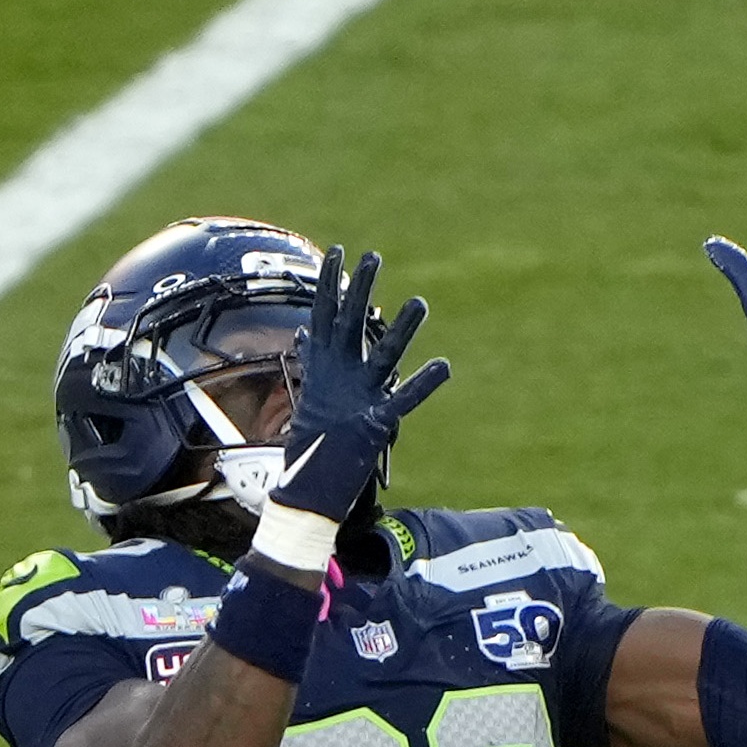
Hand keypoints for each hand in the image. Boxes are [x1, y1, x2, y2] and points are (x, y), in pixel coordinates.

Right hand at [268, 247, 448, 524]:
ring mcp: (356, 400)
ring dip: (402, 331)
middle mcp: (337, 379)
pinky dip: (423, 384)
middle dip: (360, 290)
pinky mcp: (374, 424)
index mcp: (321, 371)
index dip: (331, 284)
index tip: (338, 252)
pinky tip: (444, 367)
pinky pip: (403, 400)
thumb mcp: (308, 396)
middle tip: (372, 256)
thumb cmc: (307, 448)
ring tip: (420, 303)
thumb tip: (307, 334)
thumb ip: (314, 362)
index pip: (324, 317)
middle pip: (349, 325)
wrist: (303, 494)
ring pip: (383, 356)